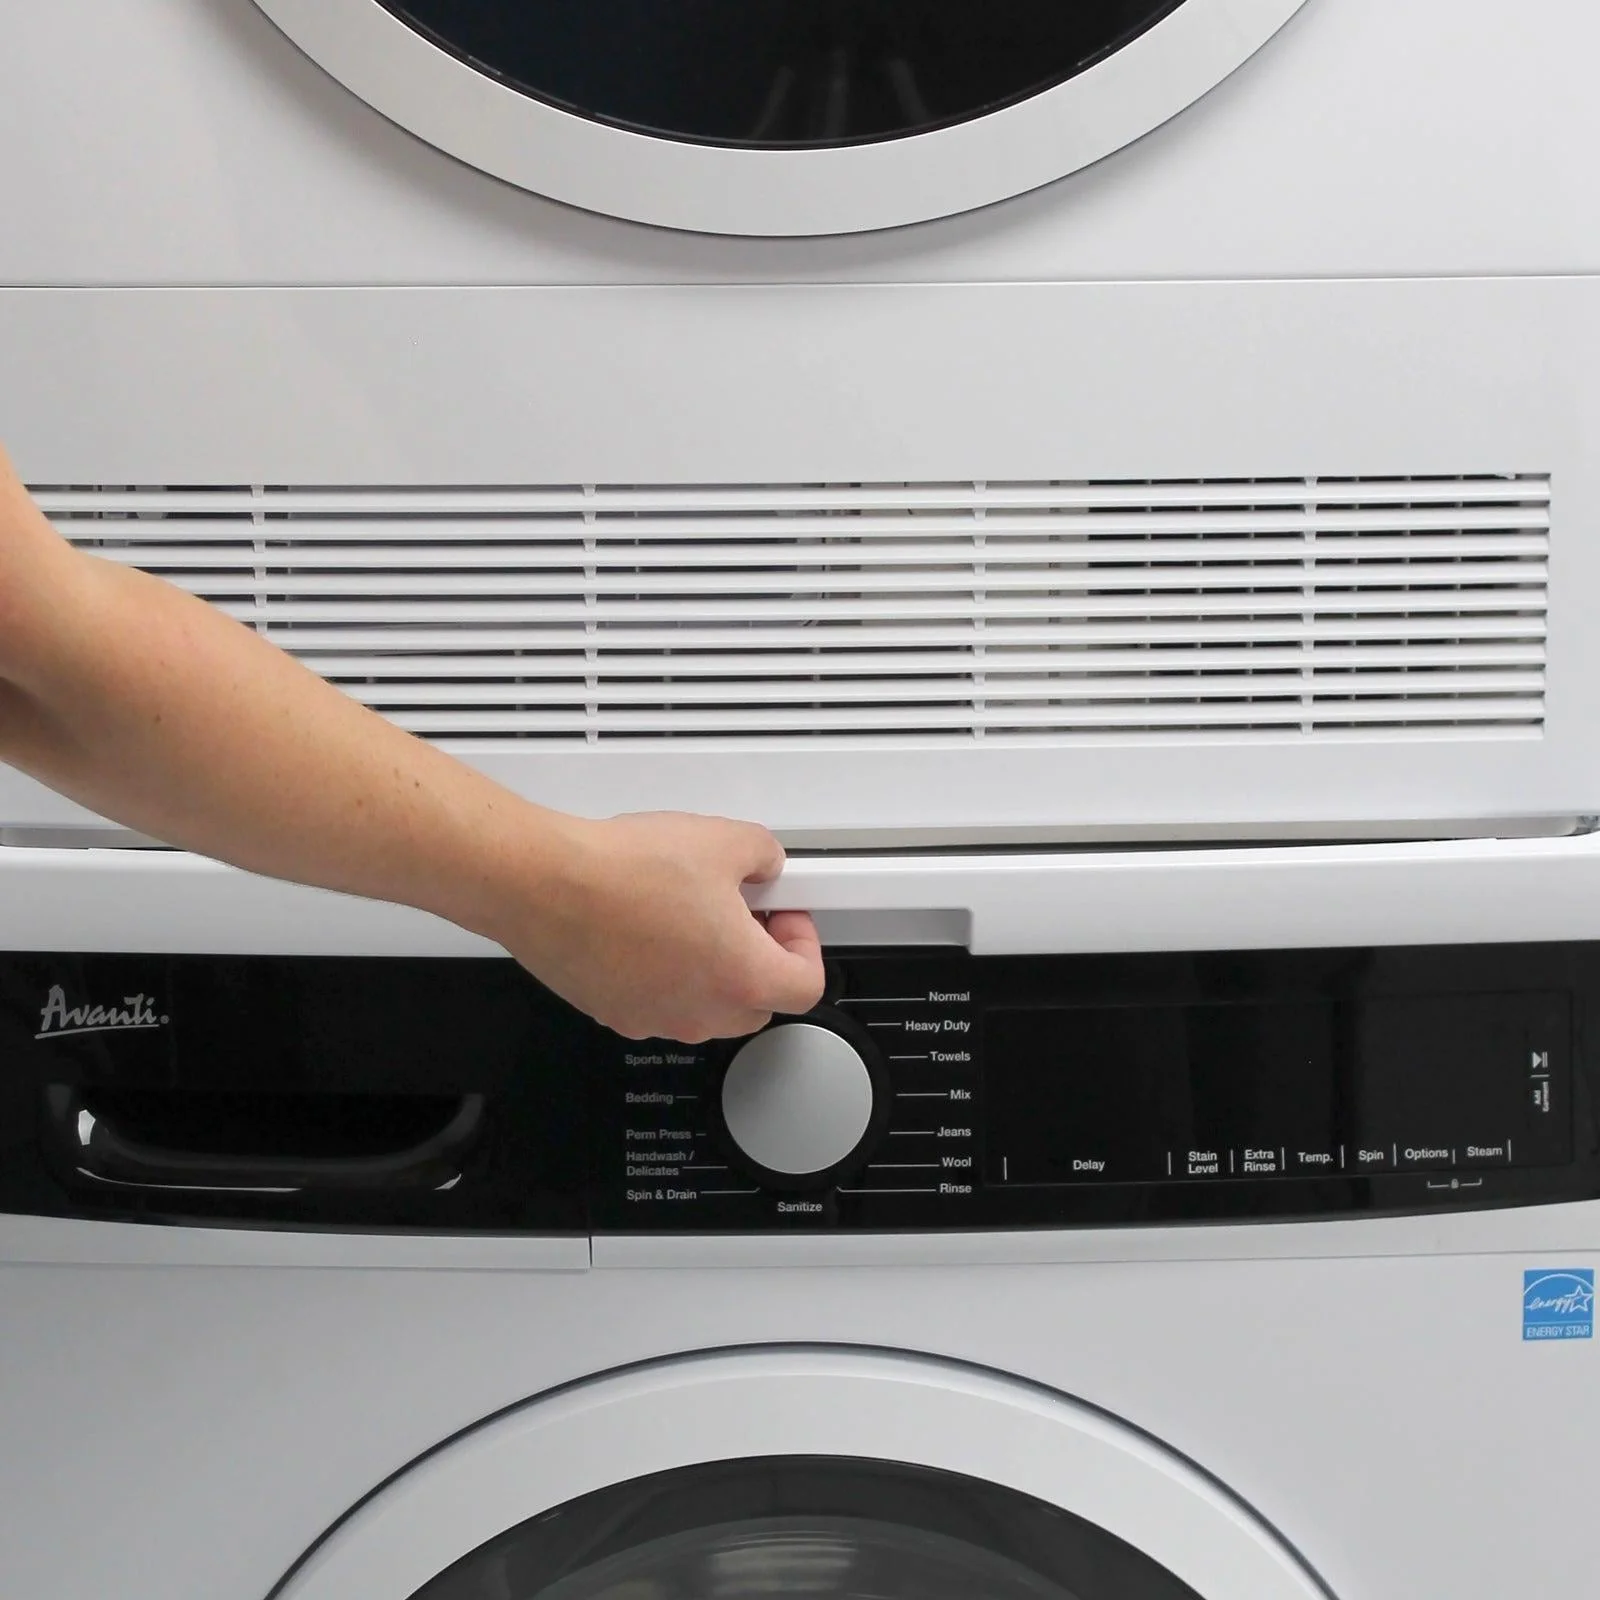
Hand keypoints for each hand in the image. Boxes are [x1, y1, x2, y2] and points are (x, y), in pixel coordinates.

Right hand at [498, 811, 824, 1042]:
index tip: (783, 916)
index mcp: (742, 978)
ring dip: (713, 970)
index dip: (804, 945)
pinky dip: (665, 975)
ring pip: (707, 1007)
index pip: (806, 985)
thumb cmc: (623, 872)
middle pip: (758, 1003)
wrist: (544, 884)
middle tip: (744, 915)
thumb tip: (763, 862)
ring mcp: (654, 1019)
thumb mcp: (722, 840)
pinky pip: (658, 1002)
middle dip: (760, 960)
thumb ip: (763, 854)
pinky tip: (648, 926)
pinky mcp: (614, 1012)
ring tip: (691, 915)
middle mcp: (701, 1012)